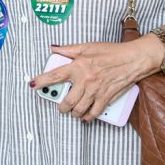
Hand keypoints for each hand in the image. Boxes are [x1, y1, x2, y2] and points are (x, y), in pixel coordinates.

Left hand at [30, 39, 161, 121]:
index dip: (41, 81)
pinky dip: (88, 117)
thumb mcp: (87, 46)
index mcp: (78, 66)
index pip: (55, 75)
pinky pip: (94, 113)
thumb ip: (68, 49)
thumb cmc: (111, 51)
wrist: (133, 59)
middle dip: (60, 106)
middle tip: (60, 106)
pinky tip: (85, 116)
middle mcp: (85, 80)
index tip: (32, 85)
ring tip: (71, 111)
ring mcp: (96, 91)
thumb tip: (53, 49)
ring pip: (78, 109)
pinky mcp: (106, 98)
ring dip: (73, 113)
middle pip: (66, 101)